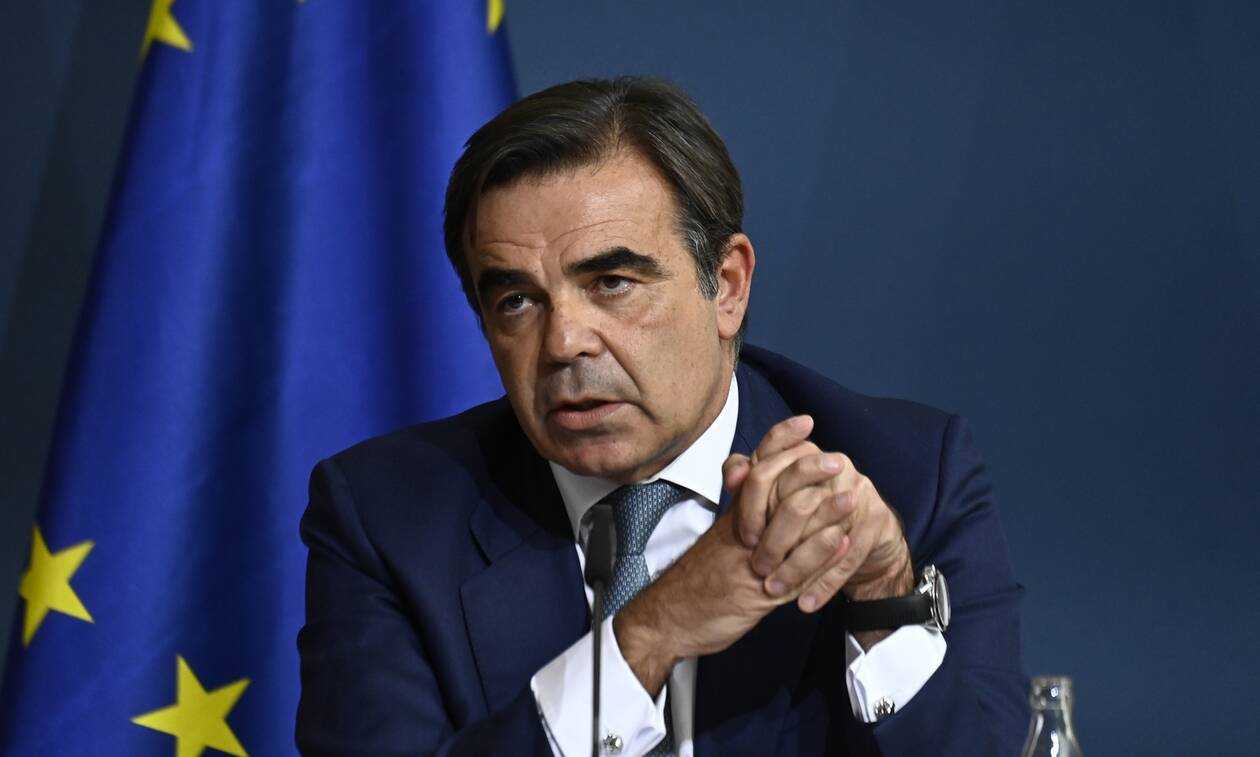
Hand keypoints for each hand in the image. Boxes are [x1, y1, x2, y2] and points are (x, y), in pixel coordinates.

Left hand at [725, 415, 914, 646]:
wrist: (866, 528)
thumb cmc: (814, 509)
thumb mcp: (779, 492)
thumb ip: (749, 479)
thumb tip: (733, 477)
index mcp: (803, 453)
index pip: (770, 468)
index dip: (752, 503)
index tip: (744, 535)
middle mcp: (831, 466)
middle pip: (797, 502)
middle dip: (774, 540)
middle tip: (757, 568)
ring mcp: (856, 491)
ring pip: (821, 534)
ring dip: (796, 568)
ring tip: (774, 590)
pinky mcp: (874, 520)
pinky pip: (848, 557)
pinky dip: (824, 584)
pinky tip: (805, 603)